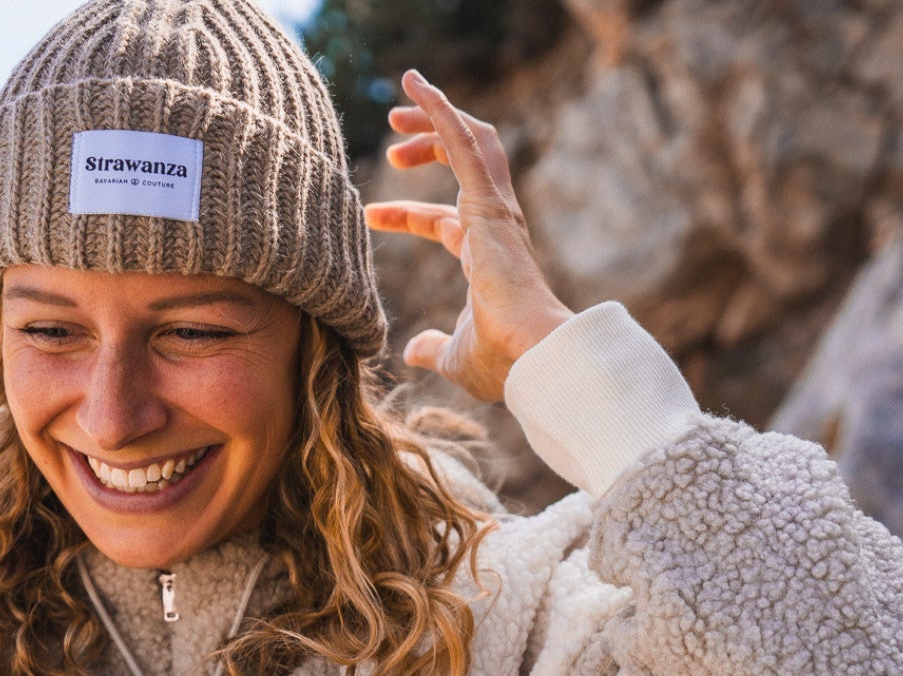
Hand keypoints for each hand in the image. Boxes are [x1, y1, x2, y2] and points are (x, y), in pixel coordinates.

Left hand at [363, 70, 572, 402]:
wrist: (532, 357)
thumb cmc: (504, 362)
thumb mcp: (455, 356)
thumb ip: (434, 348)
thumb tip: (413, 351)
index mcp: (487, 256)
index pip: (443, 221)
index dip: (405, 215)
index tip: (369, 215)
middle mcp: (495, 226)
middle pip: (462, 166)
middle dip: (427, 146)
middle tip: (391, 144)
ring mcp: (497, 210)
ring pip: (470, 141)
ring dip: (435, 117)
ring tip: (400, 103)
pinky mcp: (491, 201)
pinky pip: (465, 142)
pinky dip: (441, 110)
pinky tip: (416, 85)